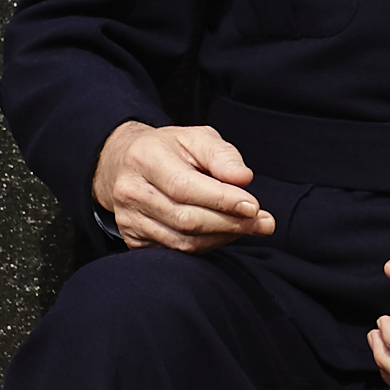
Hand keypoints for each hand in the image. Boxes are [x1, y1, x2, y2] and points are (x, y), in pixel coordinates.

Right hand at [93, 119, 272, 252]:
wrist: (126, 163)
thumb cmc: (170, 149)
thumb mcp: (196, 138)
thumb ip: (221, 155)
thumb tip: (243, 179)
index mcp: (144, 158)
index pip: (184, 186)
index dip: (221, 200)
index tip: (253, 206)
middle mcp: (130, 191)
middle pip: (185, 218)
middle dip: (230, 223)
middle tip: (263, 222)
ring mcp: (128, 219)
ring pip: (182, 241)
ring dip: (222, 237)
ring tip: (249, 227)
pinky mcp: (133, 239)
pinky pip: (176, 251)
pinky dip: (206, 245)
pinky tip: (224, 233)